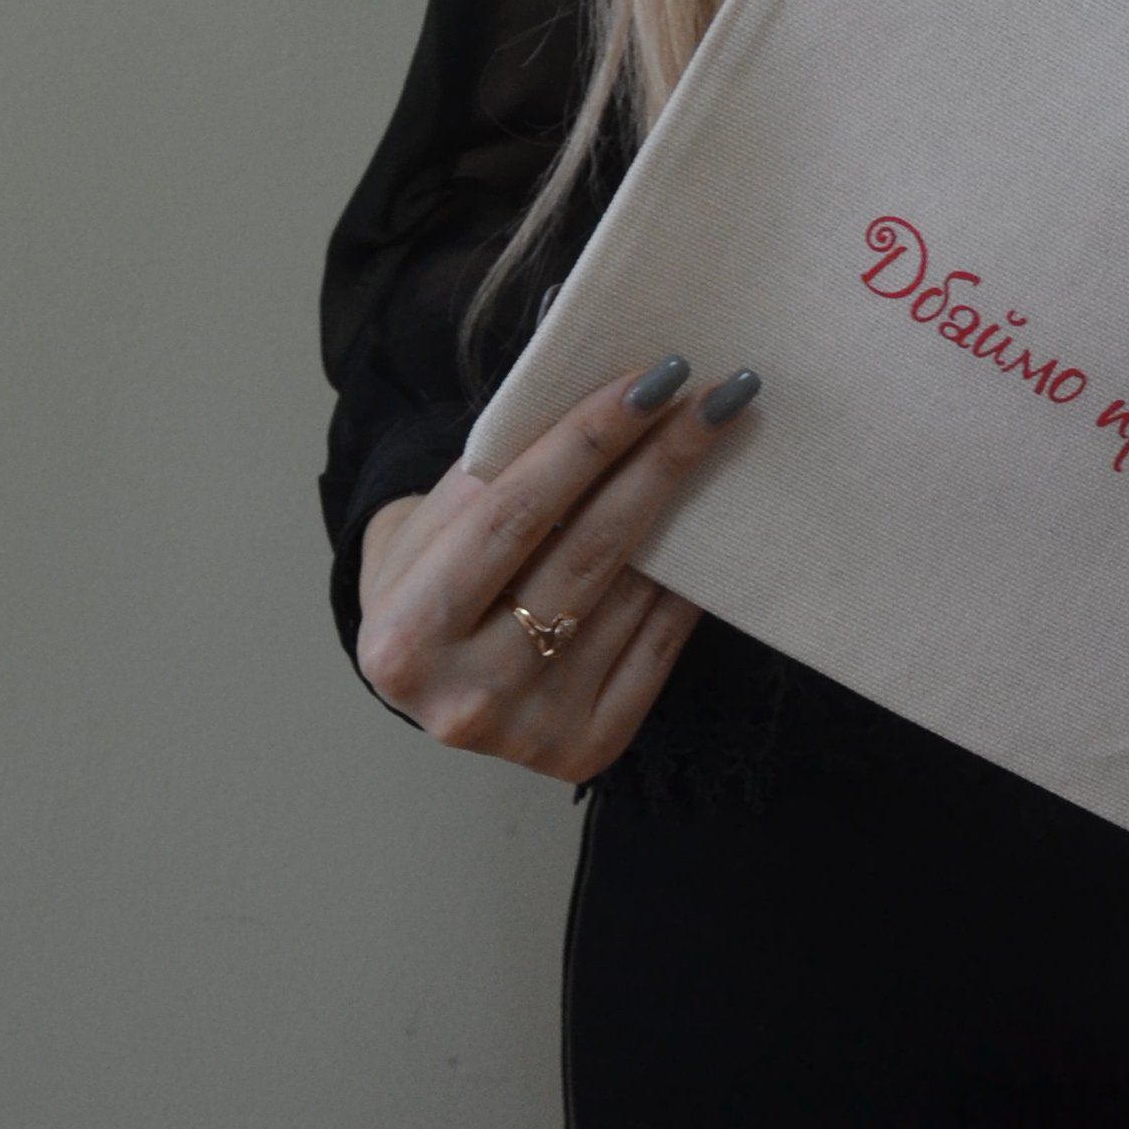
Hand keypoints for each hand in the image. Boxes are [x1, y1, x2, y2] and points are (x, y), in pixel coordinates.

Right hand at [354, 355, 760, 784]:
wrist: (424, 671)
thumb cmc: (433, 570)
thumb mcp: (434, 520)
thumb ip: (505, 471)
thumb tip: (616, 397)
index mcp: (406, 636)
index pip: (514, 514)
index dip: (590, 440)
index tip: (657, 378)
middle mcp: (466, 698)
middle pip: (586, 553)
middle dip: (659, 462)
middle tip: (721, 393)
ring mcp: (531, 734)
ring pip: (631, 597)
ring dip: (687, 510)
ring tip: (722, 439)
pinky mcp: (588, 750)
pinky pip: (658, 645)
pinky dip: (687, 578)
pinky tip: (711, 522)